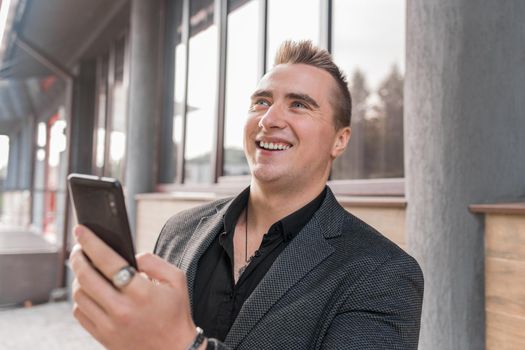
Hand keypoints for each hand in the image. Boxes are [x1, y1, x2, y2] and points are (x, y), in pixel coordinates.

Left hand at [70, 225, 204, 349]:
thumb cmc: (176, 312)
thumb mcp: (177, 280)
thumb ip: (154, 261)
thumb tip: (130, 255)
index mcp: (141, 293)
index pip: (108, 261)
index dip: (91, 243)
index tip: (81, 230)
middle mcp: (122, 309)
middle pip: (86, 277)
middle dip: (77, 257)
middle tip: (78, 248)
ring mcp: (109, 325)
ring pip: (79, 295)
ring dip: (78, 278)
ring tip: (85, 269)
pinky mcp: (102, 337)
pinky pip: (80, 313)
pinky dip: (80, 298)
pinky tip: (89, 291)